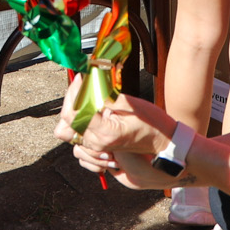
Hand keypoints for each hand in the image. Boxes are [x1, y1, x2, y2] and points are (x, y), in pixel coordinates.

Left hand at [57, 91, 176, 191]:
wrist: (164, 143)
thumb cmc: (152, 124)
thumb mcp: (130, 104)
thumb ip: (104, 96)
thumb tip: (87, 83)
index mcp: (104, 133)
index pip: (73, 114)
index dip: (73, 93)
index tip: (81, 79)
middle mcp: (97, 144)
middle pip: (65, 125)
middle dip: (70, 103)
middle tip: (82, 89)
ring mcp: (97, 150)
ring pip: (68, 134)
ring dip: (73, 116)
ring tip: (86, 101)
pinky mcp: (98, 150)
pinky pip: (76, 143)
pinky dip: (77, 129)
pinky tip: (90, 116)